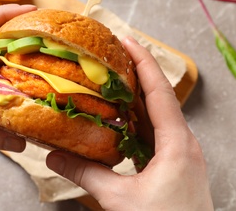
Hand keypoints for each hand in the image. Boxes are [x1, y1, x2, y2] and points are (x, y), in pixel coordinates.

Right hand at [46, 37, 213, 209]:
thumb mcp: (119, 199)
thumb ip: (85, 174)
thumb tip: (53, 157)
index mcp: (177, 144)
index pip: (159, 90)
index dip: (143, 61)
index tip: (126, 40)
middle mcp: (182, 143)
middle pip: (158, 97)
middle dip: (136, 73)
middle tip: (112, 55)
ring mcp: (179, 153)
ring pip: (156, 115)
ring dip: (135, 97)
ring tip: (112, 81)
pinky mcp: (173, 164)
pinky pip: (154, 133)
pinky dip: (135, 120)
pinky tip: (118, 120)